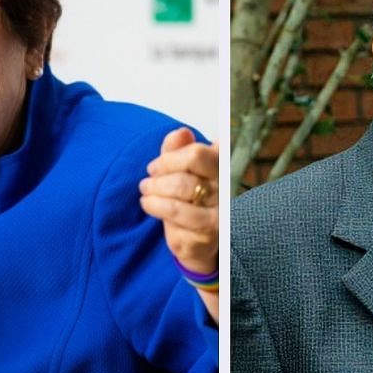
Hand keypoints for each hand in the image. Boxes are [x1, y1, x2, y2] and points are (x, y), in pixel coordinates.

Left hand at [139, 127, 218, 321]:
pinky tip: (149, 205)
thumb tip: (181, 133)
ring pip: (177, 199)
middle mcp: (225, 192)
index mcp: (223, 169)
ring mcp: (218, 215)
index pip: (198, 155)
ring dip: (154, 194)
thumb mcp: (186, 170)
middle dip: (159, 177)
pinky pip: (173, 219)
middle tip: (148, 181)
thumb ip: (180, 150)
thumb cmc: (195, 200)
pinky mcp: (205, 235)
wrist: (203, 239)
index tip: (157, 165)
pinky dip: (155, 208)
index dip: (170, 158)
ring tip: (146, 193)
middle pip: (184, 178)